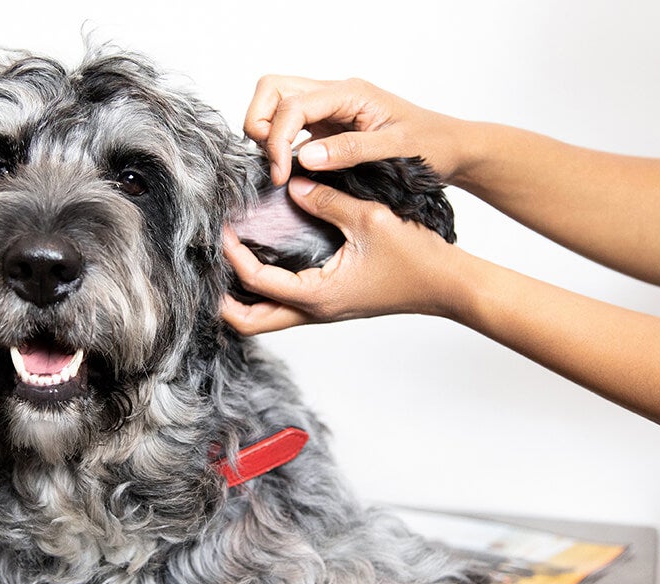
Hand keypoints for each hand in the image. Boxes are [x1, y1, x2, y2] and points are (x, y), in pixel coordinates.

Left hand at [221, 177, 464, 335]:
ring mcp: (322, 311)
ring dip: (242, 297)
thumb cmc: (416, 258)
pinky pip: (285, 305)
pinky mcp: (331, 303)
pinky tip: (263, 259)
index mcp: (318, 296)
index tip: (222, 227)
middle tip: (210, 264)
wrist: (448, 285)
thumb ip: (327, 200)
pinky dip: (265, 289)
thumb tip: (294, 184)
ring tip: (229, 261)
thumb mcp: (370, 219)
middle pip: (250, 322)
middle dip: (223, 300)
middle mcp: (315, 311)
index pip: (257, 281)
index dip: (233, 255)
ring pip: (266, 318)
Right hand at [244, 75, 469, 186]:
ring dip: (267, 134)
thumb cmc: (433, 146)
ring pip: (276, 105)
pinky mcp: (328, 127)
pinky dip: (281, 145)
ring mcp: (329, 109)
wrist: (453, 149)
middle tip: (273, 165)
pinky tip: (293, 172)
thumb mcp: (395, 150)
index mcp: (350, 93)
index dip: (277, 140)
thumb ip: (350, 151)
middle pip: (272, 90)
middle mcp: (335, 95)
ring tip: (281, 170)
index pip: (292, 105)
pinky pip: (291, 126)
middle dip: (259, 124)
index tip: (282, 176)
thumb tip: (304, 157)